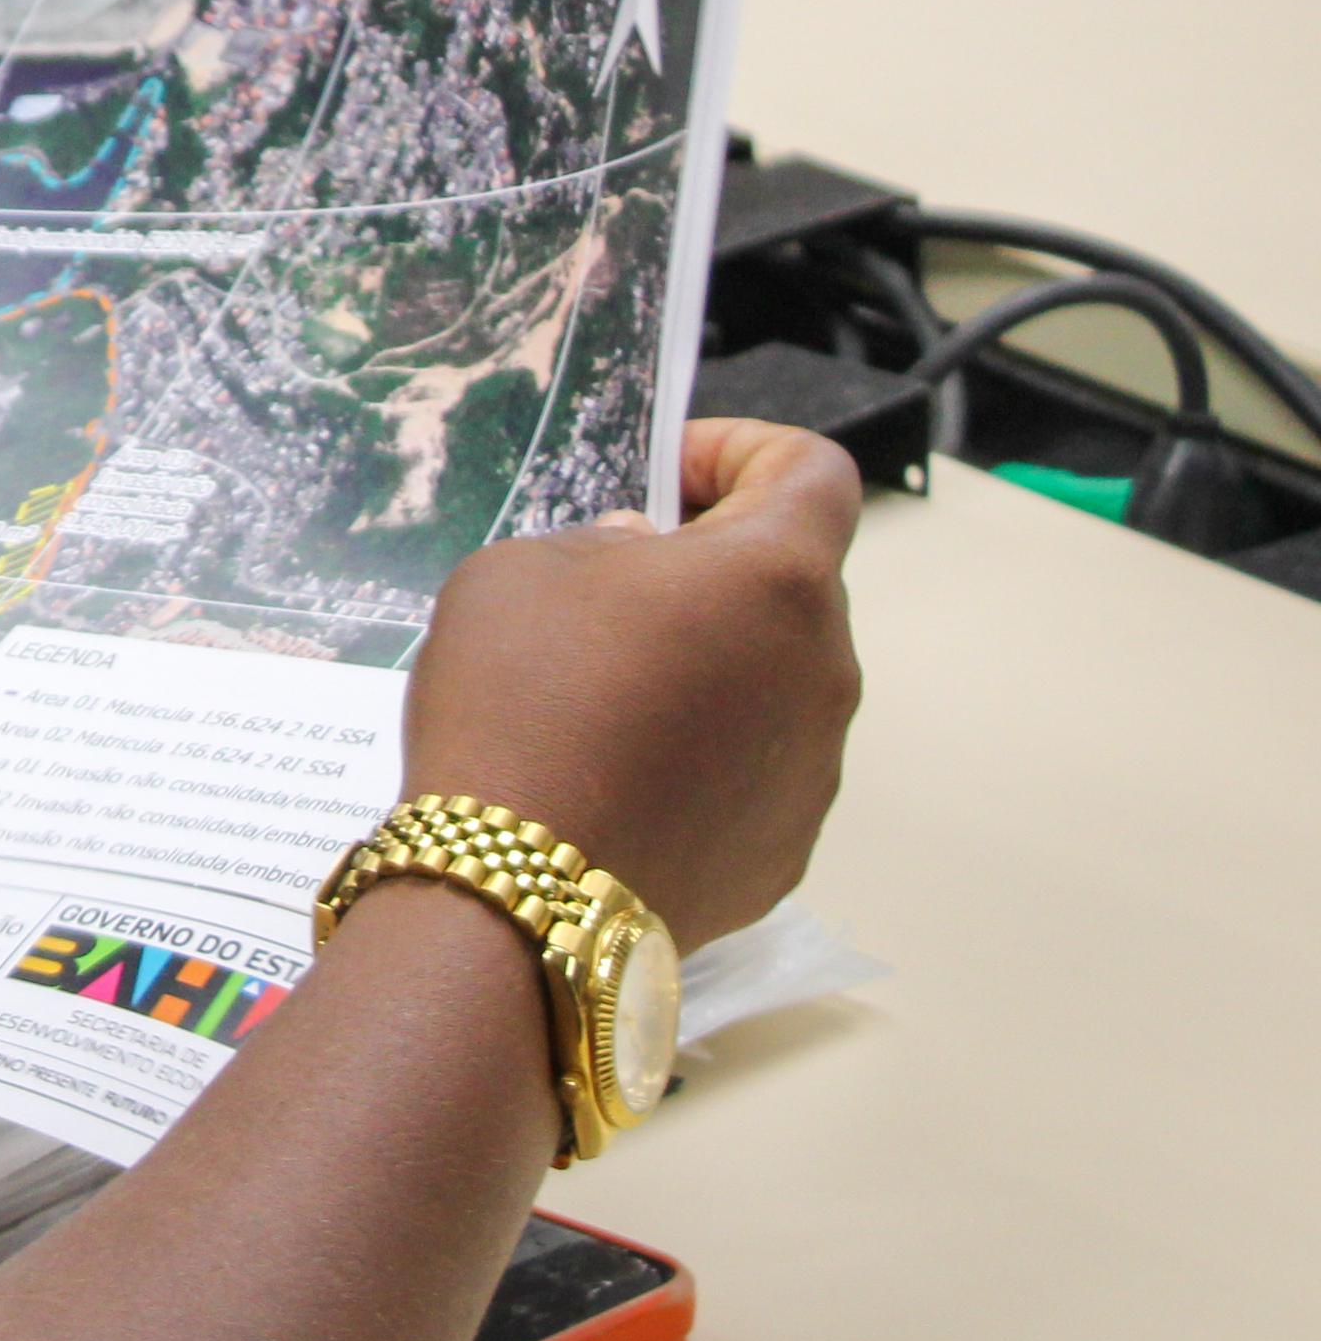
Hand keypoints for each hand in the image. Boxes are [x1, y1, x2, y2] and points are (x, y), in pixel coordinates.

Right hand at [401, 419, 864, 951]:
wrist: (520, 890)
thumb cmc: (518, 704)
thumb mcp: (518, 569)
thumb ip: (600, 545)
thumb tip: (643, 565)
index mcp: (774, 575)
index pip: (813, 470)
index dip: (742, 451)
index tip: (667, 477)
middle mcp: (822, 665)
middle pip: (789, 583)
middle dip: (709, 569)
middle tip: (607, 590)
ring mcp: (816, 764)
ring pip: (773, 678)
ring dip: (707, 663)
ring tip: (600, 696)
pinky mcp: (787, 844)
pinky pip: (755, 767)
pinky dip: (702, 753)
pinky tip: (616, 775)